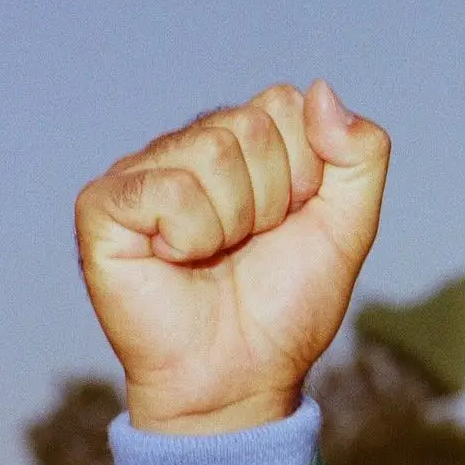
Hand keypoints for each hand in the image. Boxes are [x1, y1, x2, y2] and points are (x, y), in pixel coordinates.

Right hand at [75, 82, 389, 433]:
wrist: (242, 374)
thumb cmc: (286, 303)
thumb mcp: (350, 225)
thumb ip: (361, 154)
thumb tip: (321, 89)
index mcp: (242, 142)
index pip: (286, 103)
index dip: (306, 171)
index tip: (291, 220)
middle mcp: (188, 147)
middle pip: (251, 125)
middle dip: (272, 198)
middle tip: (249, 244)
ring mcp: (143, 172)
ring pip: (213, 151)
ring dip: (233, 222)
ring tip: (214, 255)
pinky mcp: (104, 206)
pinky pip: (169, 190)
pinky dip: (190, 237)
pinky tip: (174, 260)